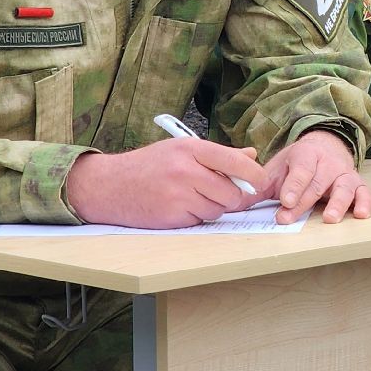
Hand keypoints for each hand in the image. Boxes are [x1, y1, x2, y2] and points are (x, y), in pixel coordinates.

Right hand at [65, 137, 267, 228]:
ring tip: (193, 196)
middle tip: (221, 192)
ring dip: (213, 207)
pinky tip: (180, 206)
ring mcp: (177, 196)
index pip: (236, 162)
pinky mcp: (170, 217)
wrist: (109, 186)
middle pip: (232, 193)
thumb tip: (251, 156)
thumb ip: (218, 155)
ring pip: (218, 209)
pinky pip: (200, 221)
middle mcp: (185, 171)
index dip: (255, 174)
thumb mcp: (182, 149)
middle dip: (233, 197)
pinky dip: (196, 217)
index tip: (261, 181)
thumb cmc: (150, 165)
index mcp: (191, 149)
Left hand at [260, 129, 370, 224]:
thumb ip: (259, 186)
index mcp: (306, 155)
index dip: (293, 186)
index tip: (285, 201)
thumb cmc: (297, 165)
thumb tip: (234, 202)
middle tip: (288, 217)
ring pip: (344, 187)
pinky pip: (364, 192)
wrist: (325, 148)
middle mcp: (328, 163)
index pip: (301, 170)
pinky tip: (361, 214)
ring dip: (338, 203)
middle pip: (318, 183)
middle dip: (303, 202)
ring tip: (330, 218)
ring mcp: (345, 173)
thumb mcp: (276, 170)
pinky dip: (365, 203)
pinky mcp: (357, 184)